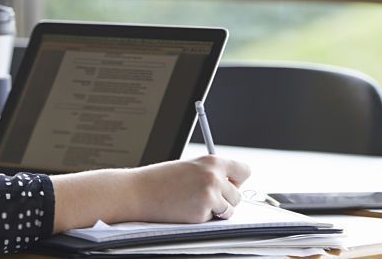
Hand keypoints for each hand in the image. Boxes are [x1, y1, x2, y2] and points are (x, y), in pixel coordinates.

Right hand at [51, 155, 250, 232]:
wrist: (137, 192)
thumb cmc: (160, 180)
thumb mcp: (188, 167)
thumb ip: (211, 173)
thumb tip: (231, 186)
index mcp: (212, 162)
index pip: (244, 171)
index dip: (237, 179)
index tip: (229, 184)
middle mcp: (214, 177)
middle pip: (238, 194)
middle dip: (224, 198)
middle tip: (201, 196)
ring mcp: (209, 196)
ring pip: (229, 209)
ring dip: (216, 210)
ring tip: (192, 202)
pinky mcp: (202, 213)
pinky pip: (214, 220)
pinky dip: (203, 219)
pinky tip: (185, 210)